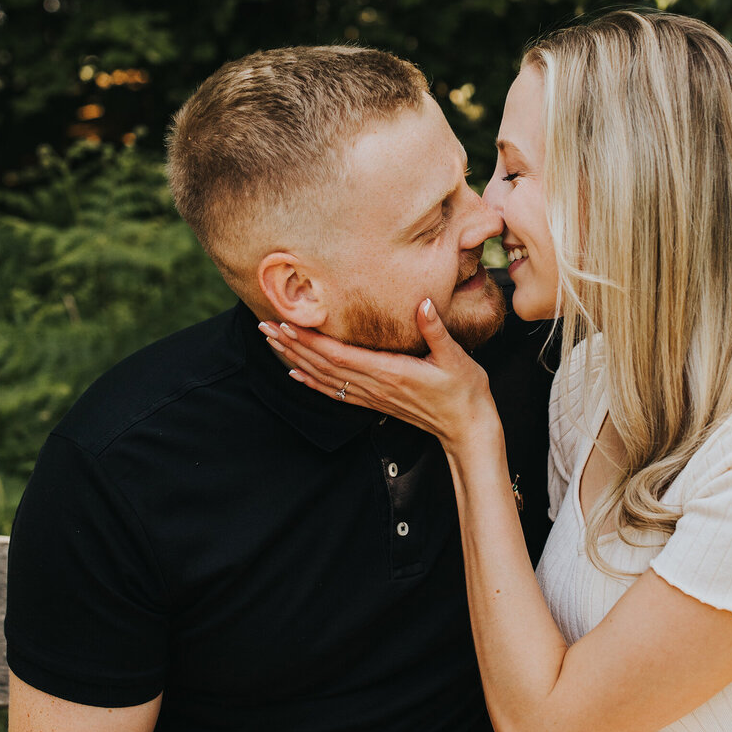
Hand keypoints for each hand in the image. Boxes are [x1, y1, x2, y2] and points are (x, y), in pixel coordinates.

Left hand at [259, 301, 499, 453]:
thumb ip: (436, 330)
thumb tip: (424, 302)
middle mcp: (375, 386)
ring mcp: (372, 396)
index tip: (288, 323)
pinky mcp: (375, 402)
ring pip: (324, 378)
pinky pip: (335, 393)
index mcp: (391, 372)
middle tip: (264, 325)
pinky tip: (295, 373)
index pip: (340, 355)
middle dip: (292, 345)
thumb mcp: (456, 357)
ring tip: (271, 342)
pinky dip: (312, 381)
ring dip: (295, 359)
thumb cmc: (465, 391)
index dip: (311, 340)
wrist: (467, 429)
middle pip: (323, 365)